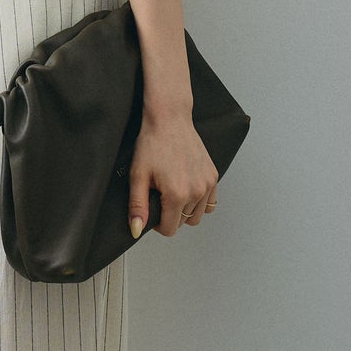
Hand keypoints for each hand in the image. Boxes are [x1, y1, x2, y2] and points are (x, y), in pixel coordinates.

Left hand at [128, 115, 218, 236]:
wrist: (169, 119)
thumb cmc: (152, 143)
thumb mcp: (138, 176)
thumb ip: (138, 206)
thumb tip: (137, 230)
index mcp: (177, 194)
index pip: (170, 229)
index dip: (157, 224)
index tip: (151, 210)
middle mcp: (197, 191)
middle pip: (184, 223)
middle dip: (171, 216)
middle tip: (160, 197)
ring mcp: (208, 184)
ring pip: (198, 215)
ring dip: (186, 210)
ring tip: (173, 193)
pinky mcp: (213, 176)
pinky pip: (211, 203)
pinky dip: (200, 202)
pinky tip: (187, 190)